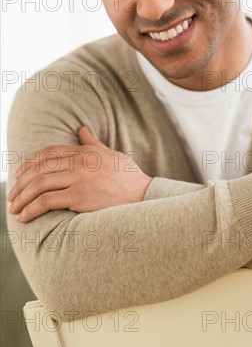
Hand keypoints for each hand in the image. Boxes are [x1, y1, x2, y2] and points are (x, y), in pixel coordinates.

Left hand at [7, 127, 151, 222]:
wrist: (144, 195)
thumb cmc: (129, 177)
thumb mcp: (111, 154)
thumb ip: (92, 143)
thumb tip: (81, 129)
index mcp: (85, 151)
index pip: (48, 153)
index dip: (29, 163)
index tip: (19, 174)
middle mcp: (80, 161)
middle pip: (40, 169)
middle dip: (21, 183)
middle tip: (11, 195)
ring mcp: (79, 178)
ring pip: (39, 184)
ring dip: (22, 198)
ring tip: (14, 208)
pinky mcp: (79, 196)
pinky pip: (47, 201)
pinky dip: (32, 209)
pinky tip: (25, 217)